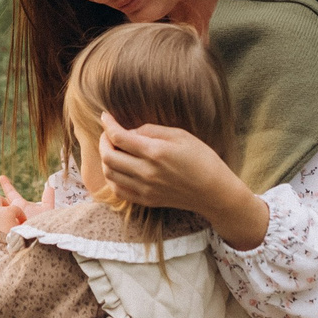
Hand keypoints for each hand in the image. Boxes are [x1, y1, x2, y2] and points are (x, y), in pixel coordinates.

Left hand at [97, 111, 270, 248]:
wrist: (214, 192)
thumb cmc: (202, 159)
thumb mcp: (181, 135)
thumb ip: (151, 130)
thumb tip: (130, 131)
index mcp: (155, 152)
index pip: (119, 137)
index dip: (108, 124)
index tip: (105, 116)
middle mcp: (146, 172)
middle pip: (108, 157)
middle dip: (103, 142)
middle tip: (109, 134)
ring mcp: (145, 189)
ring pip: (110, 174)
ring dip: (106, 159)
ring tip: (113, 150)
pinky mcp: (146, 200)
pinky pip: (118, 190)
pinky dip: (112, 178)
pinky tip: (119, 169)